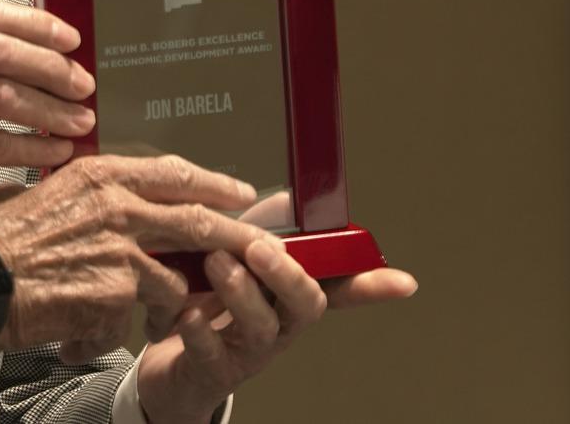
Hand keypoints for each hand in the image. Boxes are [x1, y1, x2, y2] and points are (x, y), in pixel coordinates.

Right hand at [0, 153, 267, 356]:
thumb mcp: (36, 192)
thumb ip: (74, 192)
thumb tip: (90, 196)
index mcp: (98, 175)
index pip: (173, 173)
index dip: (212, 183)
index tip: (238, 191)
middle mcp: (117, 205)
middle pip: (198, 221)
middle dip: (235, 237)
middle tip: (260, 246)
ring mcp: (122, 249)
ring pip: (177, 281)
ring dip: (170, 305)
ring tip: (154, 321)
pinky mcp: (117, 292)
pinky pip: (137, 319)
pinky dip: (115, 335)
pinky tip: (86, 340)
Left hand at [134, 242, 419, 423]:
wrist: (166, 361)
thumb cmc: (205, 298)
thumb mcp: (234, 256)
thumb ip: (262, 228)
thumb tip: (292, 199)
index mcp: (287, 295)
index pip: (339, 286)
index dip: (371, 284)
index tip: (403, 282)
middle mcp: (278, 324)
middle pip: (305, 305)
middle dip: (289, 275)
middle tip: (260, 247)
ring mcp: (248, 350)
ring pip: (262, 327)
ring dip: (242, 293)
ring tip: (216, 262)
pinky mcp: (212, 370)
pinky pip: (211, 353)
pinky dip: (201, 333)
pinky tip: (188, 315)